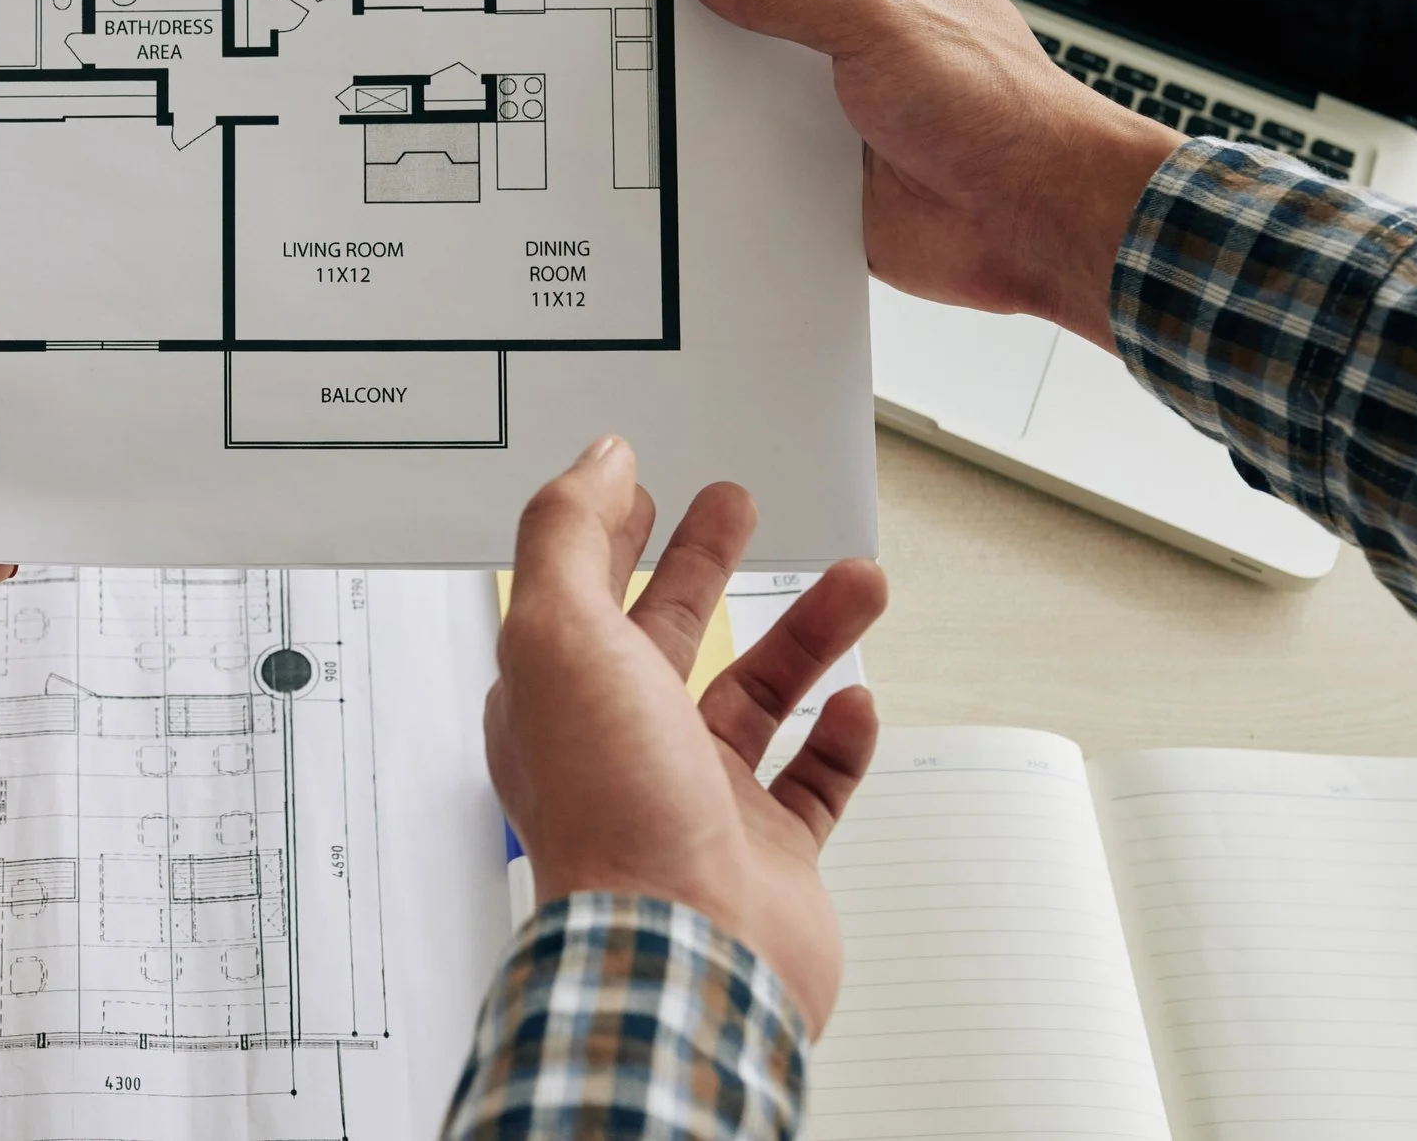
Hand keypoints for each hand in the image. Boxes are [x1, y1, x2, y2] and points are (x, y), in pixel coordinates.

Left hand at [485, 437, 885, 1030]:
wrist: (685, 953)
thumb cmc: (611, 812)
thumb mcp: (558, 633)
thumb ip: (567, 534)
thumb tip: (594, 463)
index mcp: (557, 700)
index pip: (578, 594)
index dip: (606, 534)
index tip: (637, 486)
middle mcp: (621, 748)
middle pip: (666, 633)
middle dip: (701, 563)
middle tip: (736, 505)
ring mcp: (695, 802)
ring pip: (755, 696)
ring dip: (806, 633)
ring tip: (858, 579)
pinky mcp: (767, 855)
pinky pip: (811, 784)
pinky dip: (838, 739)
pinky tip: (858, 700)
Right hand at [671, 0, 1179, 345]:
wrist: (1035, 220)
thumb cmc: (998, 107)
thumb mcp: (877, 18)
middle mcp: (869, 49)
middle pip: (767, 25)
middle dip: (716, 25)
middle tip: (648, 9)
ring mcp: (850, 118)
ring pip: (758, 101)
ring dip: (720, 102)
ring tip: (652, 84)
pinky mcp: (834, 183)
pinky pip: (764, 170)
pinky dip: (732, 169)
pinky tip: (689, 158)